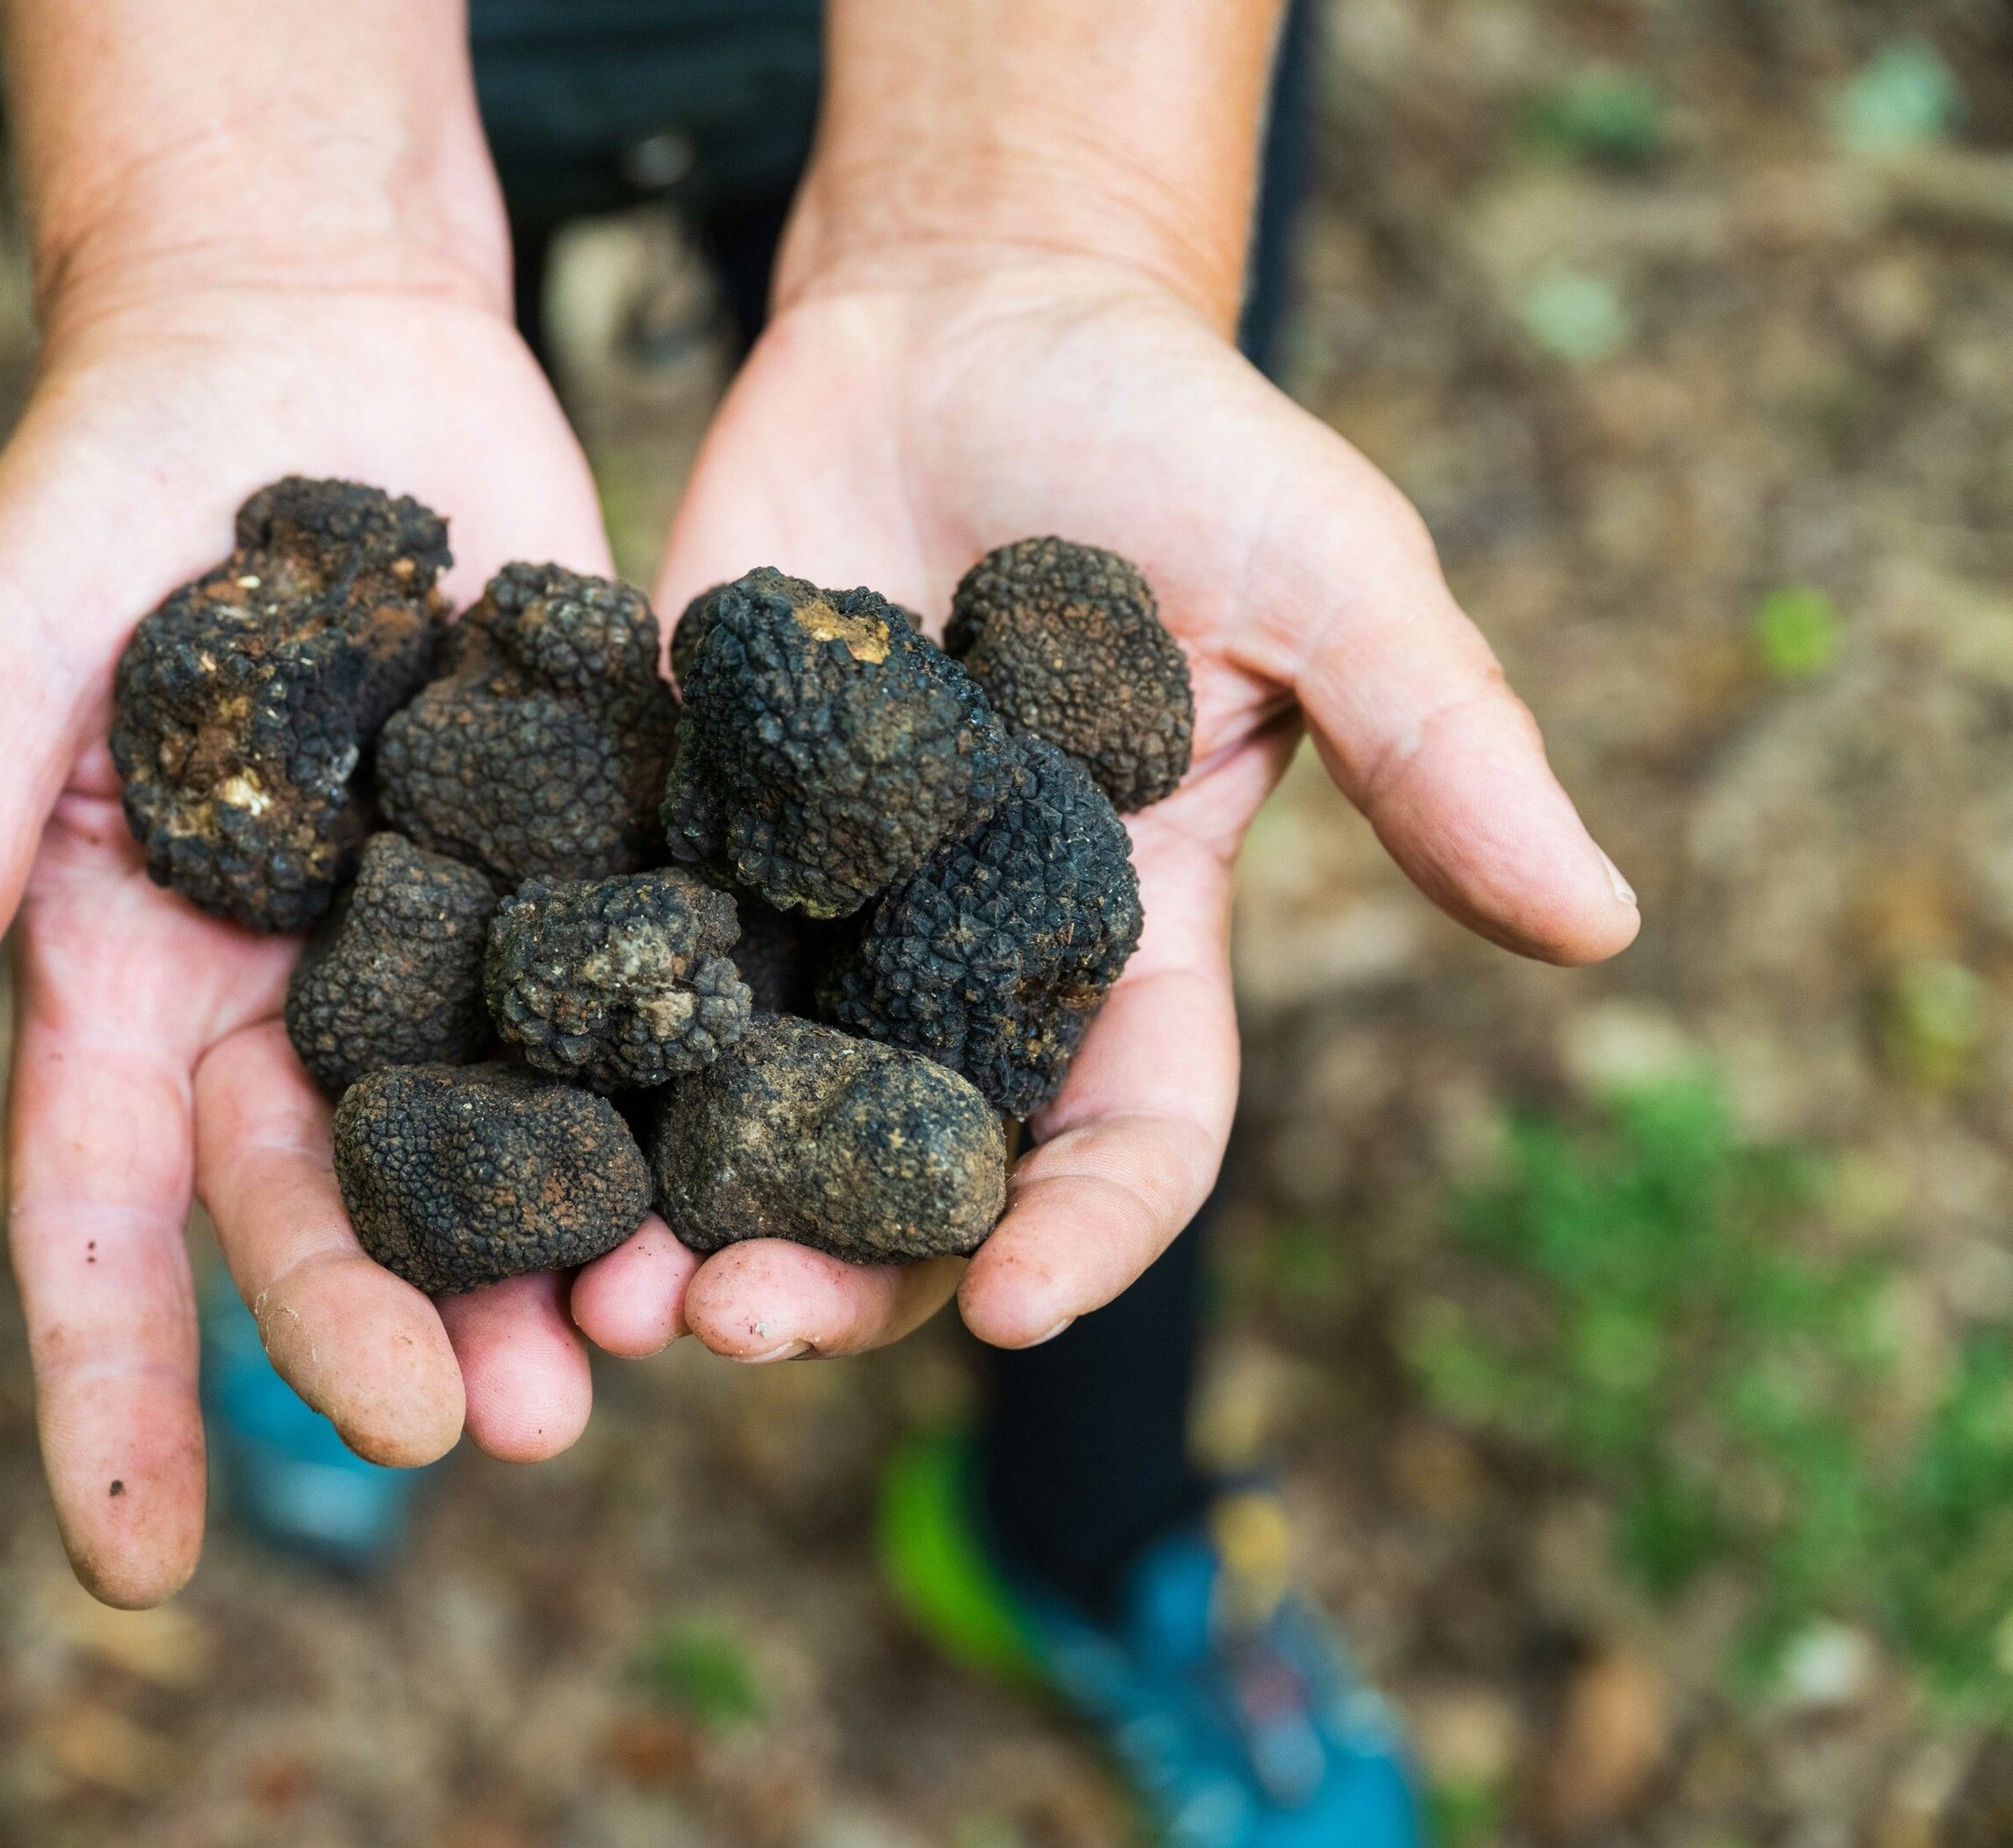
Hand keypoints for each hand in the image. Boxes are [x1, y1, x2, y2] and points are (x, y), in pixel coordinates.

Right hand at [0, 274, 619, 1598]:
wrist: (299, 330)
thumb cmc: (97, 491)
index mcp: (133, 997)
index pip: (105, 1231)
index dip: (116, 1397)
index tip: (138, 1566)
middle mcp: (293, 1007)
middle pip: (330, 1210)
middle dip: (386, 1330)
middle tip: (474, 1433)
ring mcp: (451, 943)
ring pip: (502, 1147)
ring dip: (559, 1261)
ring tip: (630, 1357)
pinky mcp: (590, 861)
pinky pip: (638, 1000)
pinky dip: (681, 1094)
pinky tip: (745, 1170)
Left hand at [570, 250, 1639, 1364]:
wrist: (953, 312)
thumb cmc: (1166, 430)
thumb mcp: (1325, 570)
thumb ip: (1441, 742)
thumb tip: (1607, 924)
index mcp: (1127, 941)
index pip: (1129, 1136)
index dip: (1084, 1231)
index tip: (1015, 1308)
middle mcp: (957, 967)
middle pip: (907, 1176)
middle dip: (834, 1270)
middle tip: (735, 1325)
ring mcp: (804, 915)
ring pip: (742, 1120)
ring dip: (674, 1219)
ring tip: (598, 1293)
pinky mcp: (674, 840)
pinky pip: (616, 979)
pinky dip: (564, 1065)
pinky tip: (491, 1122)